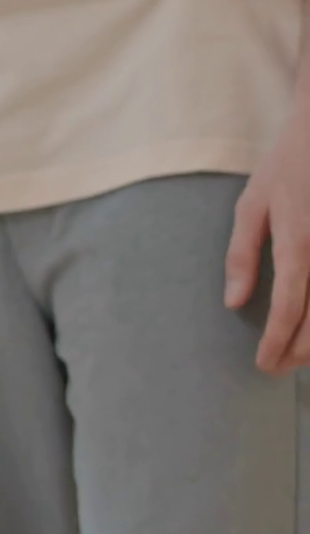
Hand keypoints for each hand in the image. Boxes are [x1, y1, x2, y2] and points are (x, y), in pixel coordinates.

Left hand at [226, 99, 309, 371]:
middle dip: (300, 350)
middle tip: (276, 368)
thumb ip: (242, 255)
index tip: (263, 364)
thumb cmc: (289, 165)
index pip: (288, 306)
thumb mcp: (253, 204)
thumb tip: (233, 302)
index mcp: (300, 242)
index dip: (277, 341)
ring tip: (297, 356)